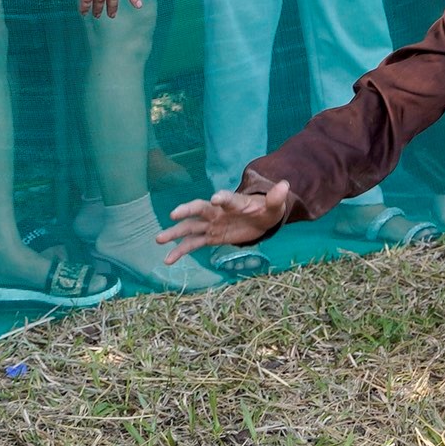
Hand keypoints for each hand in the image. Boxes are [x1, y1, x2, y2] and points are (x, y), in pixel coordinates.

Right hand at [159, 180, 294, 260]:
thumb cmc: (265, 210)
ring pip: (190, 228)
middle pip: (200, 209)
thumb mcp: (274, 206)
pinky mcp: (210, 237)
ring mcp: (211, 225)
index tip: (216, 198)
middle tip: (174, 214)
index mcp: (234, 202)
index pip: (227, 199)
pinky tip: (168, 260)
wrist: (259, 219)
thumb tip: (285, 185)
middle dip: (187, 211)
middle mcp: (218, 212)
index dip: (222, 198)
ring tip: (159, 239)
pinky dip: (180, 251)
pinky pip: (192, 244)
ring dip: (175, 233)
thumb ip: (276, 197)